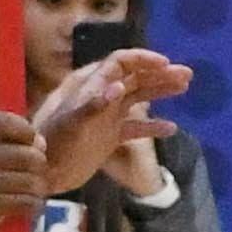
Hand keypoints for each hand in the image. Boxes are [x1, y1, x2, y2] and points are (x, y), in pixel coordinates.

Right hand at [0, 105, 47, 231]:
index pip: (2, 121)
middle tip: (35, 180)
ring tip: (30, 196)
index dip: (26, 130)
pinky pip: (25, 201)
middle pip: (28, 154)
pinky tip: (26, 209)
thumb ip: (7, 146)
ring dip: (38, 191)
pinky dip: (33, 207)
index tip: (34, 144)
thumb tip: (40, 143)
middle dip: (40, 170)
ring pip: (30, 180)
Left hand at [34, 45, 190, 197]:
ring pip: (140, 97)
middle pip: (136, 77)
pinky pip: (137, 128)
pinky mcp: (111, 137)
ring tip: (184, 87)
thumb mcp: (72, 123)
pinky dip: (153, 126)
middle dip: (160, 73)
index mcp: (92, 86)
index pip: (121, 62)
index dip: (143, 60)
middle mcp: (103, 96)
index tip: (165, 64)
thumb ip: (94, 105)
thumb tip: (120, 87)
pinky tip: (171, 128)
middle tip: (186, 74)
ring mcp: (108, 116)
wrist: (45, 172)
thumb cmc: (54, 143)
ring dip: (161, 91)